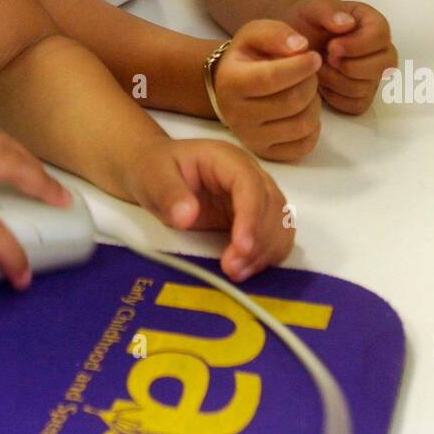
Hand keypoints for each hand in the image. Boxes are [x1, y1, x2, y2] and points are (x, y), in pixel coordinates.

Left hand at [125, 137, 294, 281]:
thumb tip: (187, 216)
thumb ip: (168, 194)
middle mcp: (249, 175)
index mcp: (227, 160)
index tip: (241, 247)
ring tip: (237, 273)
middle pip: (273, 206)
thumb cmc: (154, 171)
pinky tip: (245, 269)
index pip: (251, 186)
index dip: (251, 217)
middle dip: (259, 241)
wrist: (153, 172)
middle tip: (232, 269)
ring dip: (266, 251)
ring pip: (280, 223)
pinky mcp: (253, 218)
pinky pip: (274, 236)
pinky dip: (266, 255)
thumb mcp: (153, 177)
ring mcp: (255, 196)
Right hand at [205, 19, 322, 162]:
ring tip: (307, 90)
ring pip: (302, 124)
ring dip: (314, 103)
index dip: (300, 67)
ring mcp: (251, 138)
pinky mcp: (266, 153)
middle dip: (310, 82)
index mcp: (231, 82)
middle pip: (292, 102)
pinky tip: (304, 110)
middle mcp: (236, 115)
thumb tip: (301, 47)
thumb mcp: (255, 34)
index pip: (270, 78)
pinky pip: (304, 146)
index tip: (315, 57)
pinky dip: (313, 127)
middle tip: (310, 72)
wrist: (232, 86)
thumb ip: (276, 33)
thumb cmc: (247, 57)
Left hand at [287, 0, 396, 115]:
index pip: (381, 36)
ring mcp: (373, 76)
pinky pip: (355, 104)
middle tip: (326, 58)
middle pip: (384, 65)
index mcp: (373, 23)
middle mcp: (380, 51)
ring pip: (366, 87)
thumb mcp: (312, 8)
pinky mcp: (362, 97)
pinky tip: (322, 82)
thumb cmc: (306, 22)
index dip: (358, 45)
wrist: (292, 44)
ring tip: (319, 67)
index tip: (332, 47)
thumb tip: (347, 23)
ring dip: (336, 80)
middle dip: (349, 65)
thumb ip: (328, 10)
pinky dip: (334, 96)